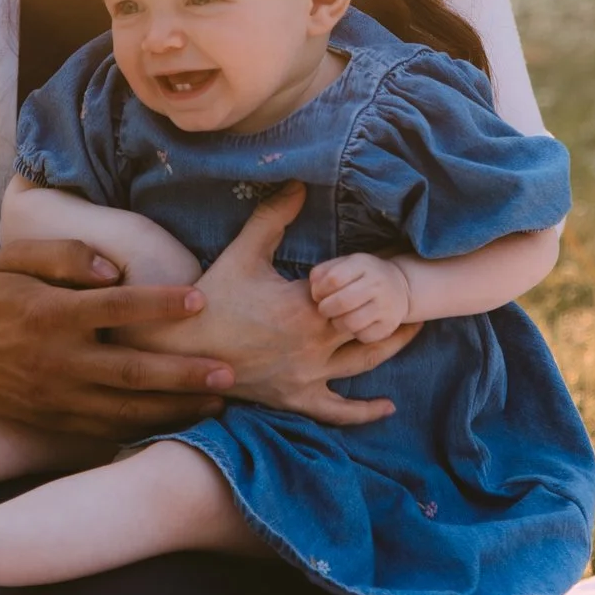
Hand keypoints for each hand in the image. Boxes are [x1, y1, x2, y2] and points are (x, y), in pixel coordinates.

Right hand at [0, 240, 227, 437]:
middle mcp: (54, 360)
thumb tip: (112, 268)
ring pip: (124, 410)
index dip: (161, 304)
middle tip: (229, 373)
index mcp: (48, 313)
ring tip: (217, 405)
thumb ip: (63, 254)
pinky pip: (104, 429)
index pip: (117, 307)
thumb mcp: (11, 258)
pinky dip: (142, 428)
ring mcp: (52, 396)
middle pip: (133, 372)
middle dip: (185, 375)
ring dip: (174, 409)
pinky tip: (174, 421)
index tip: (200, 299)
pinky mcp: (49, 419)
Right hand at [117, 184, 415, 426]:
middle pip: (370, 323)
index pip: (357, 287)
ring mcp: (307, 375)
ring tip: (414, 330)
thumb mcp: (243, 252)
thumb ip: (274, 217)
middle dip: (391, 306)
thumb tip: (298, 183)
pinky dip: (365, 411)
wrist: (180, 349)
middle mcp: (314, 343)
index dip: (378, 272)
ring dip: (393, 345)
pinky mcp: (295, 399)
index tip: (396, 257)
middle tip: (413, 290)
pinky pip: (338, 411)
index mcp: (307, 306)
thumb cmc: (211, 298)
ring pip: (366, 361)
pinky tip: (387, 406)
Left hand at [308, 253, 413, 342]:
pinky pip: (364, 336)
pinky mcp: (389, 325)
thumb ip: (324, 272)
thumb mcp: (344, 264)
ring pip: (351, 322)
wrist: (400, 287)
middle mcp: (377, 284)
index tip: (318, 295)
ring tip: (338, 318)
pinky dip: (354, 333)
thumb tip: (313, 288)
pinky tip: (354, 325)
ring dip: (337, 323)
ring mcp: (386, 305)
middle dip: (325, 309)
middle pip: (342, 302)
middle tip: (325, 310)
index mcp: (363, 264)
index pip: (333, 279)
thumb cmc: (361, 276)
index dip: (319, 290)